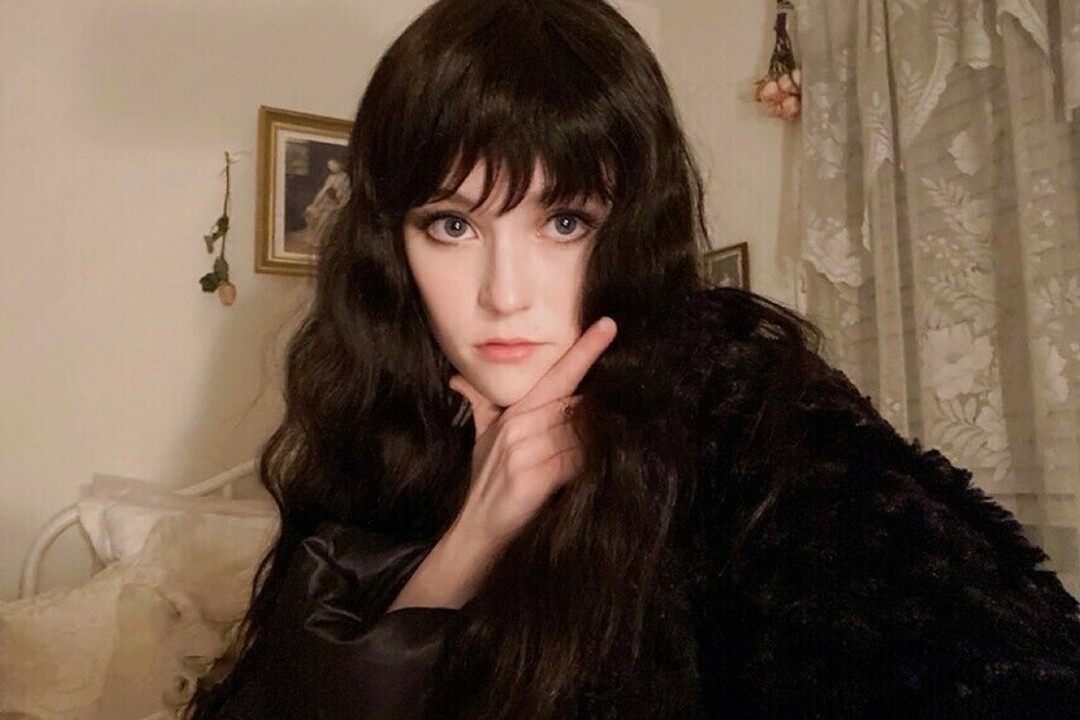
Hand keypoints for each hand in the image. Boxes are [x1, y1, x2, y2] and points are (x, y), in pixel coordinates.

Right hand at [447, 317, 617, 551]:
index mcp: (515, 413)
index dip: (584, 350)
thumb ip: (481, 404)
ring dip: (595, 441)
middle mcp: (521, 426)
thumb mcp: (482, 438)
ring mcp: (526, 452)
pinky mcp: (534, 478)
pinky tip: (591, 469)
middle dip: (597, 411)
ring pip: (581, 433)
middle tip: (620, 403)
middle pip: (576, 404)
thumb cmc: (487, 480)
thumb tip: (457, 379)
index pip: (556, 374)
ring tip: (600, 446)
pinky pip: (576, 462)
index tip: (609, 326)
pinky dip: (586, 464)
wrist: (479, 527)